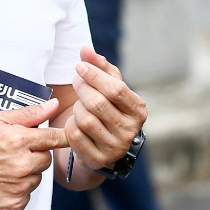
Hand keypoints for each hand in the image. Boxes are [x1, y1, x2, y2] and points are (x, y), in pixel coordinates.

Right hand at [0, 98, 68, 209]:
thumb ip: (28, 114)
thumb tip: (53, 105)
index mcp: (18, 141)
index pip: (54, 138)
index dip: (62, 137)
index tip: (71, 137)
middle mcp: (21, 166)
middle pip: (46, 160)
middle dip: (35, 155)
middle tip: (13, 153)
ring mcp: (17, 188)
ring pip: (36, 180)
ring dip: (26, 174)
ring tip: (2, 169)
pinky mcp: (11, 206)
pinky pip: (26, 197)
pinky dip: (17, 192)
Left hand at [65, 47, 147, 171]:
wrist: (102, 145)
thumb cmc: (107, 108)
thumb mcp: (108, 87)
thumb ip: (100, 66)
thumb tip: (85, 49)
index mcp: (138, 111)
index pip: (116, 90)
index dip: (96, 76)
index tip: (80, 66)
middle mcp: (130, 131)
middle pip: (98, 104)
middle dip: (83, 88)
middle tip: (75, 80)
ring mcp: (115, 148)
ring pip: (86, 120)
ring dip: (76, 107)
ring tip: (78, 103)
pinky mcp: (98, 160)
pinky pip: (76, 136)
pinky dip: (71, 124)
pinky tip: (74, 120)